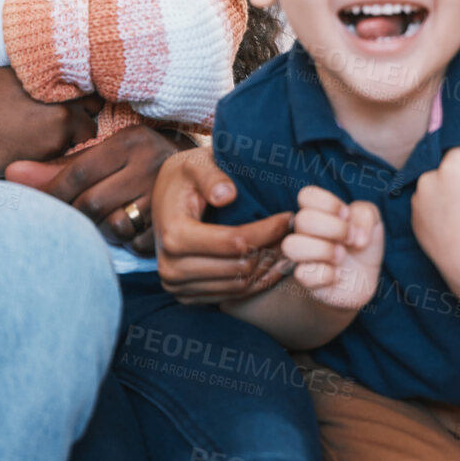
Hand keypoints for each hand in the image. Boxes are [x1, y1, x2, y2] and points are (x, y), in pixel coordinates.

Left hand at [4, 123, 173, 251]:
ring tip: (106, 219)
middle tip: (70, 218)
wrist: (200, 172)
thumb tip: (12, 173)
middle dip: (74, 216)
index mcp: (130, 142)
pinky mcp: (177, 221)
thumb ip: (61, 166)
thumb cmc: (138, 162)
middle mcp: (151, 164)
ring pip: (115, 226)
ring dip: (102, 230)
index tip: (37, 207)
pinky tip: (130, 230)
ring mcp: (167, 194)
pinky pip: (137, 245)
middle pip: (92, 203)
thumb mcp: (106, 154)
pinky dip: (127, 243)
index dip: (52, 193)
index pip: (78, 172)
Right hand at [151, 147, 293, 303]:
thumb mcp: (195, 164)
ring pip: (239, 285)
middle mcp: (171, 267)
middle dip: (272, 249)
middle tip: (295, 232)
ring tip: (288, 245)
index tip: (288, 217)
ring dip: (268, 267)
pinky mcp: (188, 295)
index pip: (234, 242)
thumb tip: (226, 195)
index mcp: (174, 235)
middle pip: (239, 267)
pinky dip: (258, 281)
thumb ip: (211, 175)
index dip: (267, 231)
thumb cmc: (184, 177)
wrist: (165, 200)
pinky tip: (276, 262)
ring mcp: (178, 286)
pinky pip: (233, 295)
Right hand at [282, 186, 382, 311]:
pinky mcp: (305, 280)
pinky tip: (337, 275)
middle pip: (303, 219)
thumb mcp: (372, 222)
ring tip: (341, 256)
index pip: (307, 195)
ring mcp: (301, 256)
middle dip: (335, 228)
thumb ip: (365, 214)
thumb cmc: (361, 244)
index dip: (330, 203)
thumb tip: (356, 233)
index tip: (347, 216)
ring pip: (292, 246)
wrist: (363, 279)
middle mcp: (304, 232)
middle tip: (350, 240)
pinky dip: (327, 275)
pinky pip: (304, 274)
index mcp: (317, 212)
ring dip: (324, 250)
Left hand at [412, 142, 459, 277]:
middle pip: (446, 167)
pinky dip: (436, 206)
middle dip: (459, 176)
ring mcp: (417, 199)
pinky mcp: (412, 216)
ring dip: (446, 189)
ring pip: (435, 183)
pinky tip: (450, 222)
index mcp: (449, 168)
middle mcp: (427, 178)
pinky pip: (427, 201)